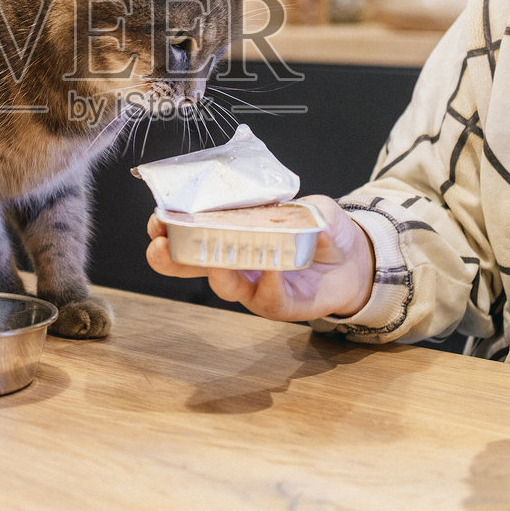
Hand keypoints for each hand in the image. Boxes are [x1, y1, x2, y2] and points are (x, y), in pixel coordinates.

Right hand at [145, 196, 375, 320]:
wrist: (352, 260)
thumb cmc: (320, 228)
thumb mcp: (312, 205)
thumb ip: (303, 205)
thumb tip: (292, 208)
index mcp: (232, 231)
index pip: (193, 230)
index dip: (171, 227)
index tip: (157, 220)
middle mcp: (235, 261)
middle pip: (193, 265)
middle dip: (172, 258)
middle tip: (160, 247)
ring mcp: (254, 285)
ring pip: (225, 286)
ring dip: (216, 274)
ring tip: (214, 262)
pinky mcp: (278, 305)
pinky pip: (267, 298)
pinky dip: (267, 285)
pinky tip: (271, 271)